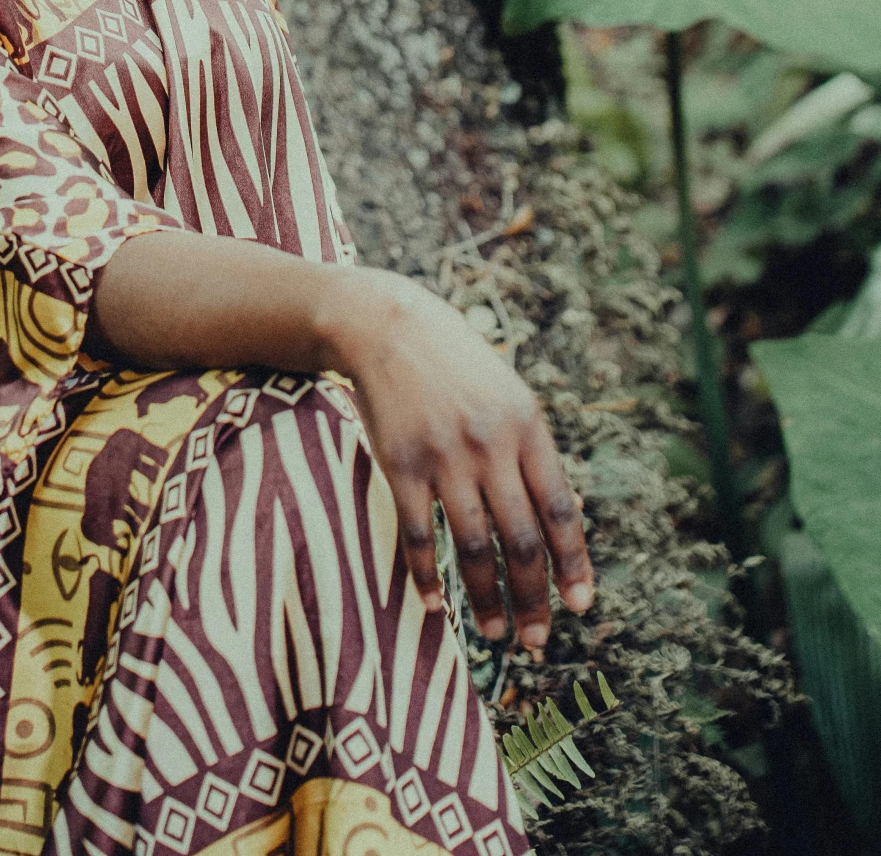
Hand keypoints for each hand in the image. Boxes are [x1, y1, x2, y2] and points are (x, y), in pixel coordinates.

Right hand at [315, 267, 592, 651]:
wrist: (386, 327)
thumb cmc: (459, 367)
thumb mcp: (511, 397)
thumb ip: (537, 455)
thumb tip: (572, 517)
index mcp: (526, 427)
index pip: (559, 510)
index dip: (573, 563)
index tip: (582, 605)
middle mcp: (489, 445)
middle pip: (520, 540)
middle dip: (533, 599)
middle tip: (537, 641)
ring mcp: (443, 456)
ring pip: (472, 546)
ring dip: (486, 599)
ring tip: (495, 634)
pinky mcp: (400, 464)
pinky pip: (419, 534)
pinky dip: (428, 576)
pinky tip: (437, 606)